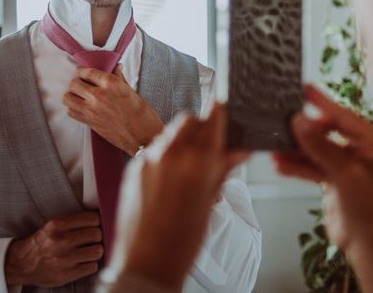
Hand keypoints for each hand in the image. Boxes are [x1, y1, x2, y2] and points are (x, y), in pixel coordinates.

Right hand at [4, 212, 102, 286]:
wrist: (22, 264)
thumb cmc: (42, 242)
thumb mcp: (54, 224)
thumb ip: (74, 221)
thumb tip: (101, 219)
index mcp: (58, 224)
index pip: (92, 219)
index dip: (98, 222)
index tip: (97, 225)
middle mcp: (60, 241)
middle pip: (96, 234)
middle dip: (98, 236)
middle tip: (94, 239)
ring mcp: (63, 259)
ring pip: (97, 251)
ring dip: (96, 250)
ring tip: (90, 250)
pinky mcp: (65, 275)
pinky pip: (92, 267)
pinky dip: (91, 264)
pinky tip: (84, 262)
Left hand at [63, 65, 163, 155]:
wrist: (142, 135)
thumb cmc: (141, 113)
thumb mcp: (131, 91)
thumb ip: (119, 78)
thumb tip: (116, 67)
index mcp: (111, 83)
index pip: (87, 72)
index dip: (82, 71)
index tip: (82, 72)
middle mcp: (99, 95)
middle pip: (74, 83)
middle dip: (76, 82)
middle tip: (81, 84)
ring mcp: (92, 109)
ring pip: (68, 98)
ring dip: (71, 95)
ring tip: (79, 96)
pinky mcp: (89, 122)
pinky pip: (71, 112)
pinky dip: (73, 108)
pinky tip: (81, 107)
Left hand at [108, 104, 248, 290]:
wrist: (145, 263)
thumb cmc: (182, 241)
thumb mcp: (210, 203)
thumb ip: (222, 170)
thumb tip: (238, 150)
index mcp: (198, 161)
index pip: (213, 116)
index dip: (222, 111)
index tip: (226, 109)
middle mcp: (172, 153)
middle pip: (190, 119)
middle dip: (202, 126)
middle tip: (210, 146)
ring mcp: (149, 159)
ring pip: (171, 132)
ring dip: (183, 138)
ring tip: (190, 164)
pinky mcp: (134, 167)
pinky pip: (154, 147)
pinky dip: (166, 152)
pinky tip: (172, 175)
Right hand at [272, 84, 372, 254]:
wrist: (367, 247)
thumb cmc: (369, 213)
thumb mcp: (344, 175)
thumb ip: (320, 147)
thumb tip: (300, 122)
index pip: (345, 118)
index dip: (323, 104)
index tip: (305, 90)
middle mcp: (363, 151)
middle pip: (328, 131)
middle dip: (305, 131)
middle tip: (284, 121)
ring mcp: (348, 165)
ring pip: (317, 150)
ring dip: (297, 151)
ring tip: (275, 146)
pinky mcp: (335, 178)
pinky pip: (313, 166)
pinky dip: (298, 166)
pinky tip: (281, 165)